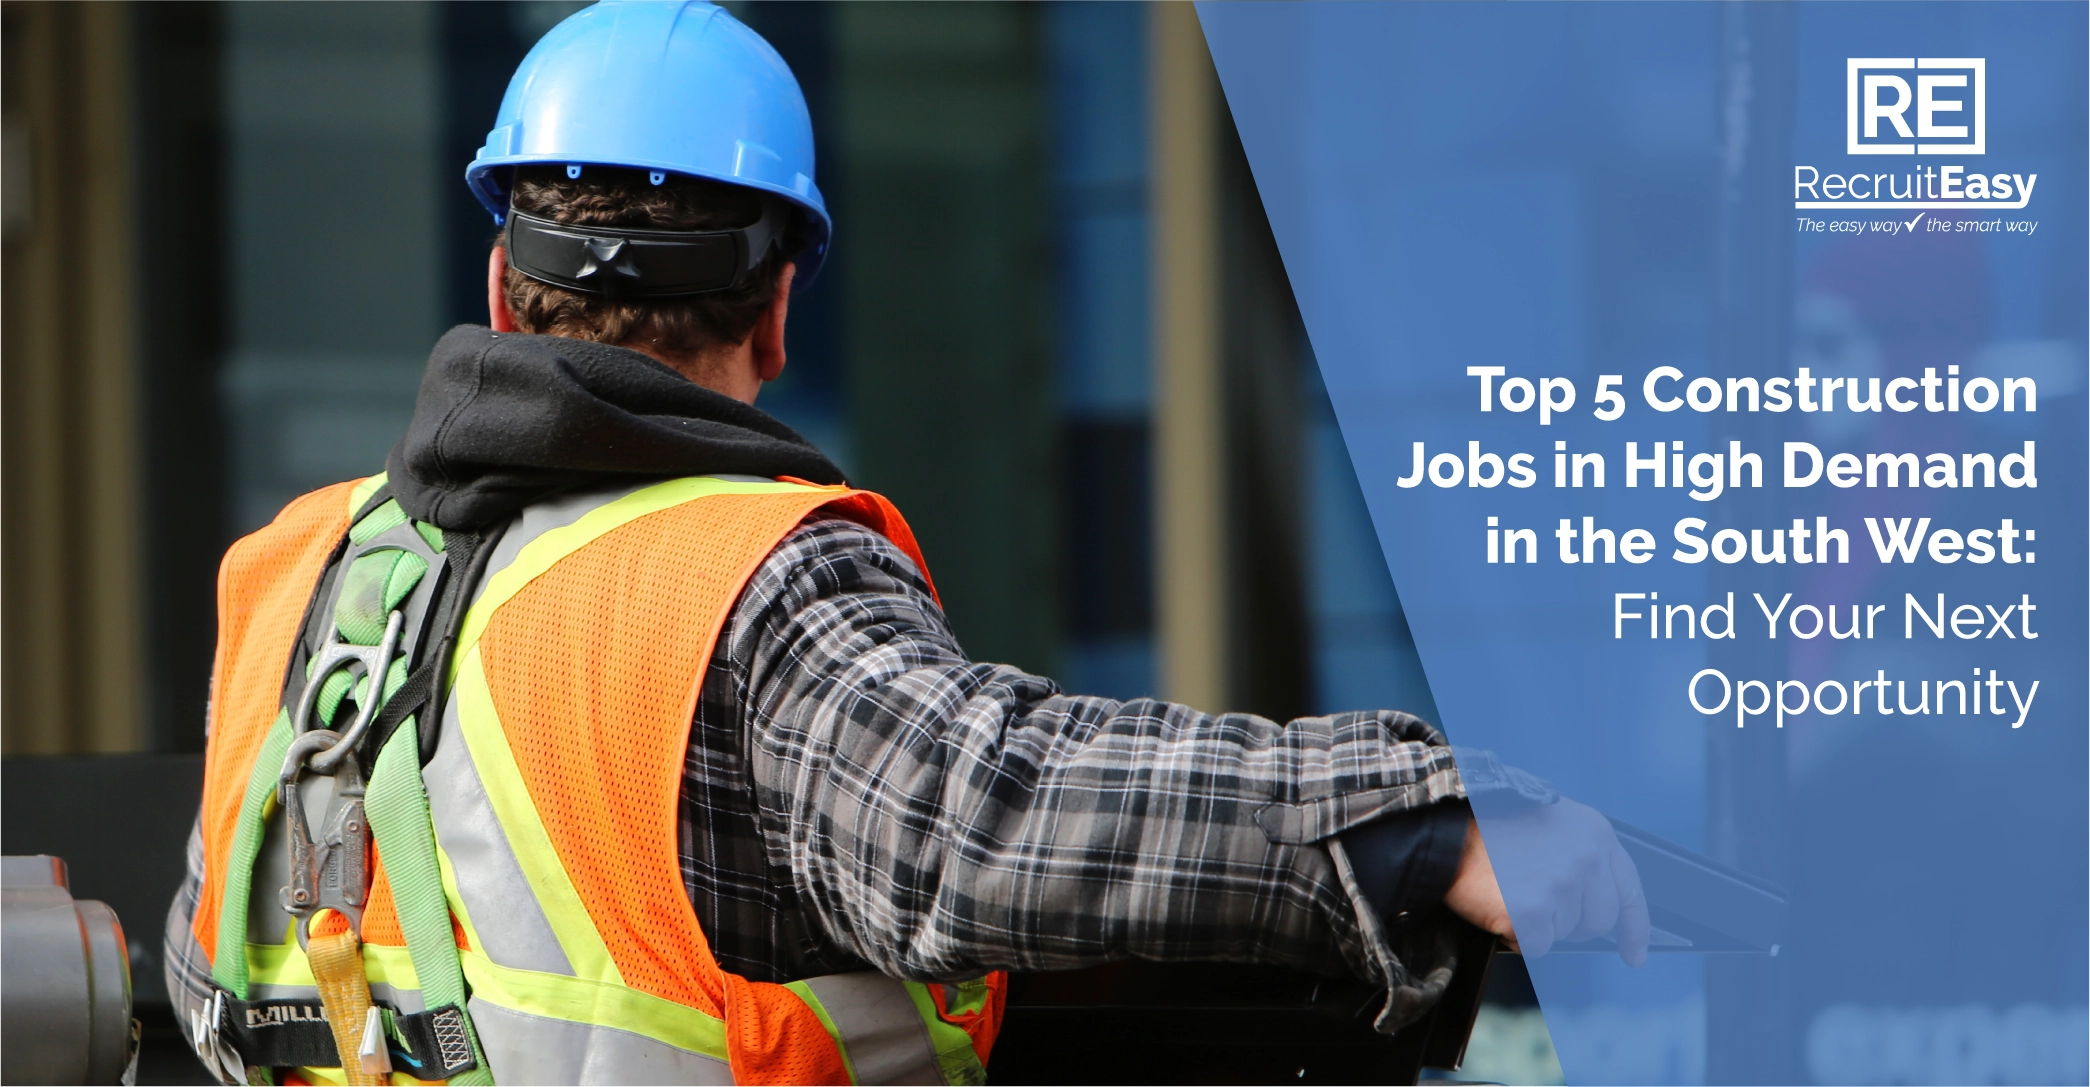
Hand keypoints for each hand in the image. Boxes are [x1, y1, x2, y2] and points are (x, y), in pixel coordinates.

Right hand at [1441, 800, 1649, 965]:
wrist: (1446, 826)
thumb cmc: (1489, 825)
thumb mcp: (1550, 823)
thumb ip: (1580, 856)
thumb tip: (1592, 900)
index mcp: (1595, 834)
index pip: (1629, 890)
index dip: (1633, 927)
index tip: (1633, 954)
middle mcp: (1587, 860)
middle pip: (1598, 921)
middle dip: (1569, 923)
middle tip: (1535, 901)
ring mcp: (1562, 887)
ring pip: (1565, 934)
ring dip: (1539, 925)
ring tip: (1510, 890)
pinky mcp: (1534, 913)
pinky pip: (1536, 946)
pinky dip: (1515, 936)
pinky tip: (1499, 905)